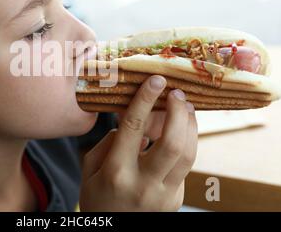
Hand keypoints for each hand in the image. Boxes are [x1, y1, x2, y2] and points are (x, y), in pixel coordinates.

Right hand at [79, 75, 197, 211]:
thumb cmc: (96, 197)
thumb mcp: (90, 168)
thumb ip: (109, 142)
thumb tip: (132, 120)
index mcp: (116, 173)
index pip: (134, 128)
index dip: (146, 99)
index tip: (156, 80)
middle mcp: (143, 184)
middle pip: (173, 143)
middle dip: (178, 112)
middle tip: (177, 93)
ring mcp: (164, 195)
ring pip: (189, 154)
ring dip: (190, 125)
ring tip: (184, 107)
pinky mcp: (177, 199)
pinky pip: (185, 165)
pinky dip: (185, 142)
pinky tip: (179, 131)